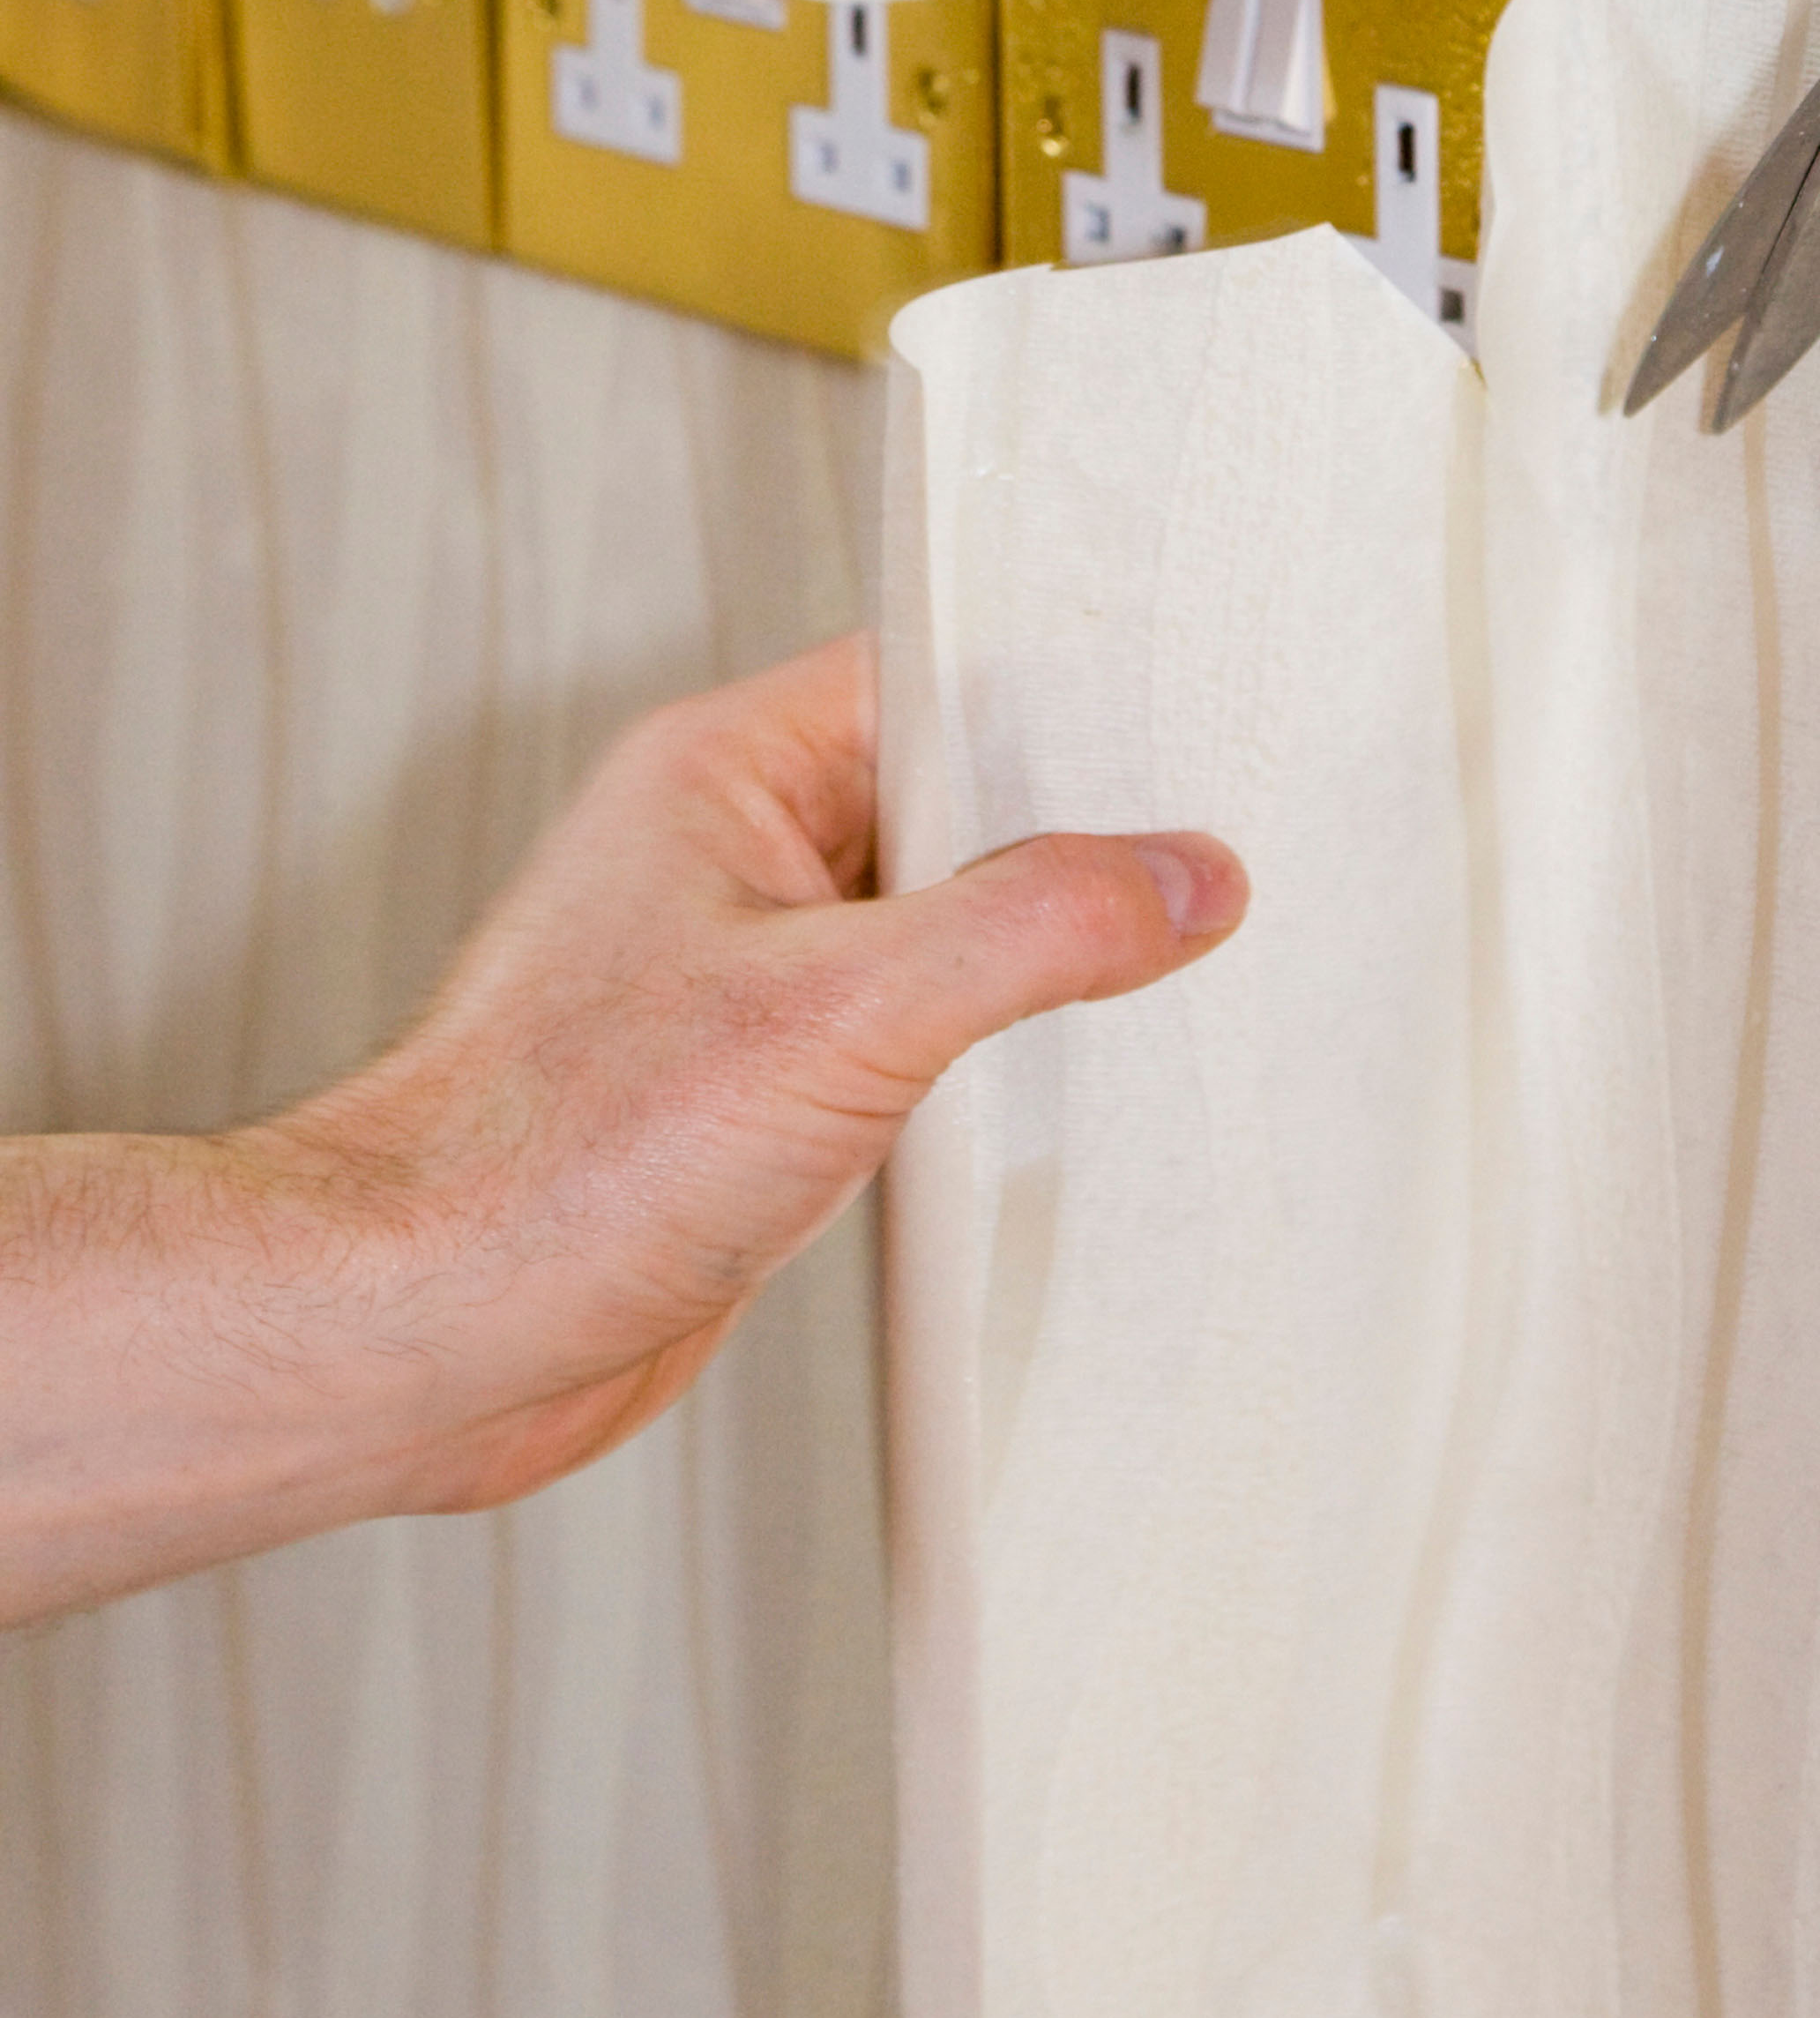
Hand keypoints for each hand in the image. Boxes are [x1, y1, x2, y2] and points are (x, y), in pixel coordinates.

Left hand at [0, 639, 1244, 1617]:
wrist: (418, 1341)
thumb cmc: (549, 1162)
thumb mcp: (845, 1014)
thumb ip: (1032, 927)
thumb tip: (1182, 875)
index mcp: (726, 771)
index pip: (938, 677)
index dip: (1071, 700)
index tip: (1197, 733)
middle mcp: (730, 857)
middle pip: (955, 808)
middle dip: (1072, 849)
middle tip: (1203, 875)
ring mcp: (742, 980)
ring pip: (937, 937)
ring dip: (1027, 975)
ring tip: (1147, 990)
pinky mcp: (751, 1097)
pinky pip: (906, 1047)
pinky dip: (981, 1073)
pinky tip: (1045, 1111)